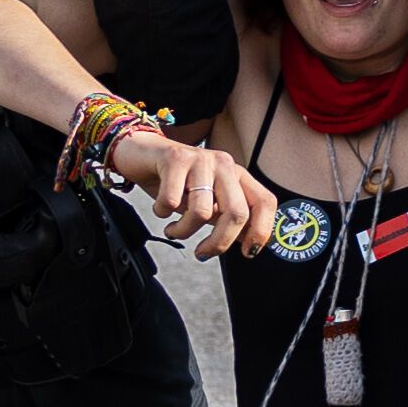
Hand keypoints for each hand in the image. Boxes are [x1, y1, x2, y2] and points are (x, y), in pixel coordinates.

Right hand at [115, 127, 276, 258]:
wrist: (142, 153)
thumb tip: (249, 244)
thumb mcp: (207, 201)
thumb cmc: (177, 182)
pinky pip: (171, 201)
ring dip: (183, 231)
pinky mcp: (175, 158)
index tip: (248, 252)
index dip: (261, 231)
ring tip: (173, 230)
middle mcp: (224, 164)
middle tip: (202, 253)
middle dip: (219, 243)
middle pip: (237, 213)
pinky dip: (163, 213)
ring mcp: (201, 160)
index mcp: (237, 175)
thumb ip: (226, 218)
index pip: (264, 202)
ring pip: (201, 212)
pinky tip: (161, 209)